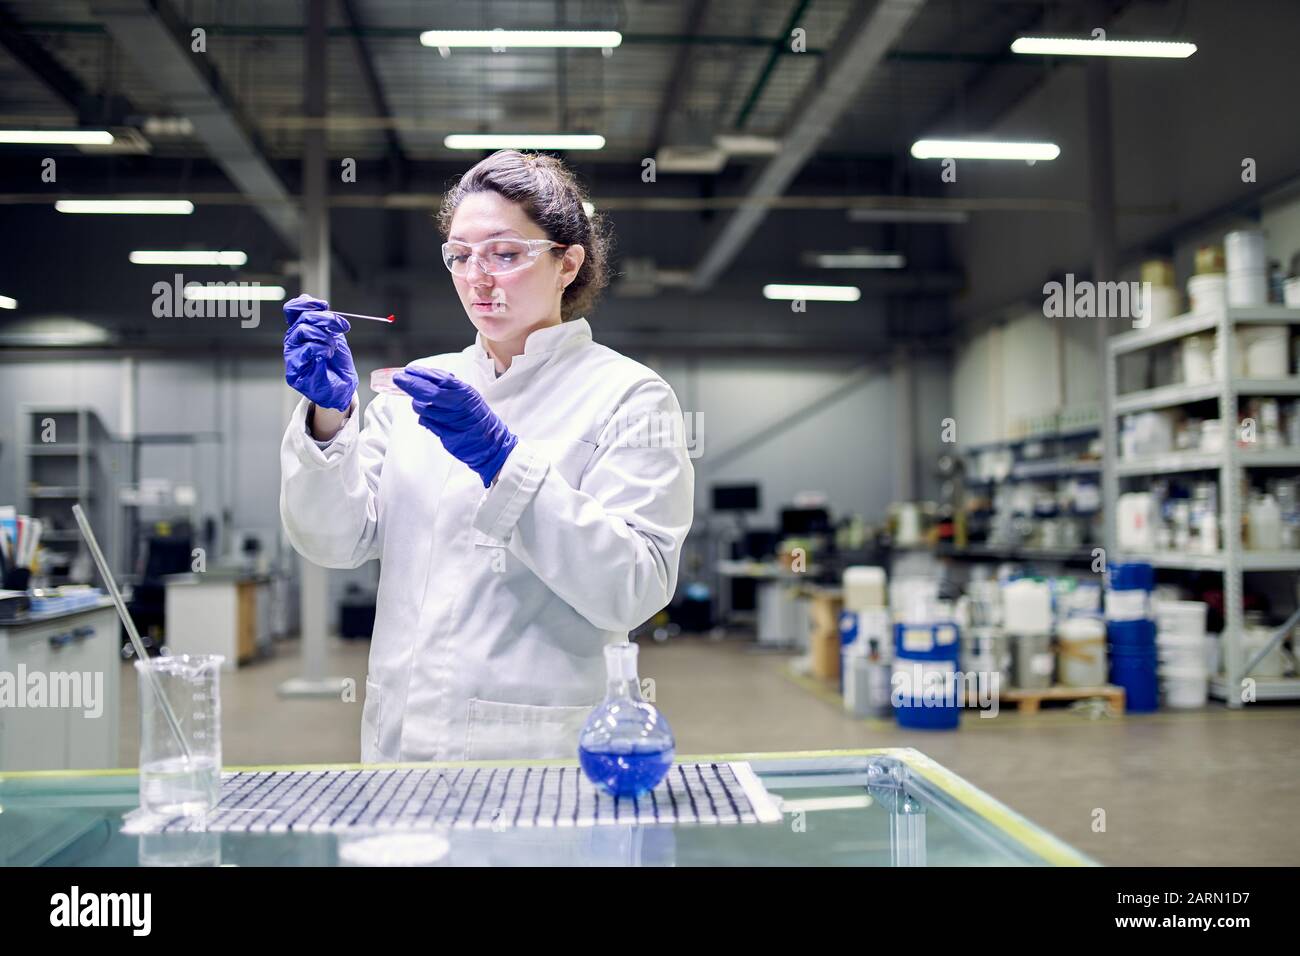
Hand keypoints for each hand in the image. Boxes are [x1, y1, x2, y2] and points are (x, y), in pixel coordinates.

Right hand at [283, 293, 357, 410]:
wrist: (342, 387)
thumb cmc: (337, 362)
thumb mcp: (334, 335)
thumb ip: (324, 320)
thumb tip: (317, 303)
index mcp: (300, 330)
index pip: (292, 309)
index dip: (307, 303)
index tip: (324, 305)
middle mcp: (293, 341)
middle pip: (302, 318)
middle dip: (326, 319)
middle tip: (342, 327)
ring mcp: (291, 355)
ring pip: (303, 330)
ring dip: (325, 336)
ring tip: (332, 347)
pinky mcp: (293, 369)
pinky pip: (307, 348)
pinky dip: (322, 348)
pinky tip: (327, 355)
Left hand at [394, 366, 517, 486]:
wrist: (491, 444)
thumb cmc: (478, 419)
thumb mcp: (469, 397)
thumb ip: (450, 388)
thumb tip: (427, 378)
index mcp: (465, 392)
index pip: (440, 379)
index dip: (421, 374)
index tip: (408, 371)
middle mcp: (460, 405)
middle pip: (429, 393)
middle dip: (411, 385)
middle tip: (398, 380)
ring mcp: (453, 420)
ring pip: (425, 409)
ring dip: (418, 406)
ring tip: (422, 405)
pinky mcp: (447, 435)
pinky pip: (427, 423)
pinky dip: (425, 419)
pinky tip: (430, 418)